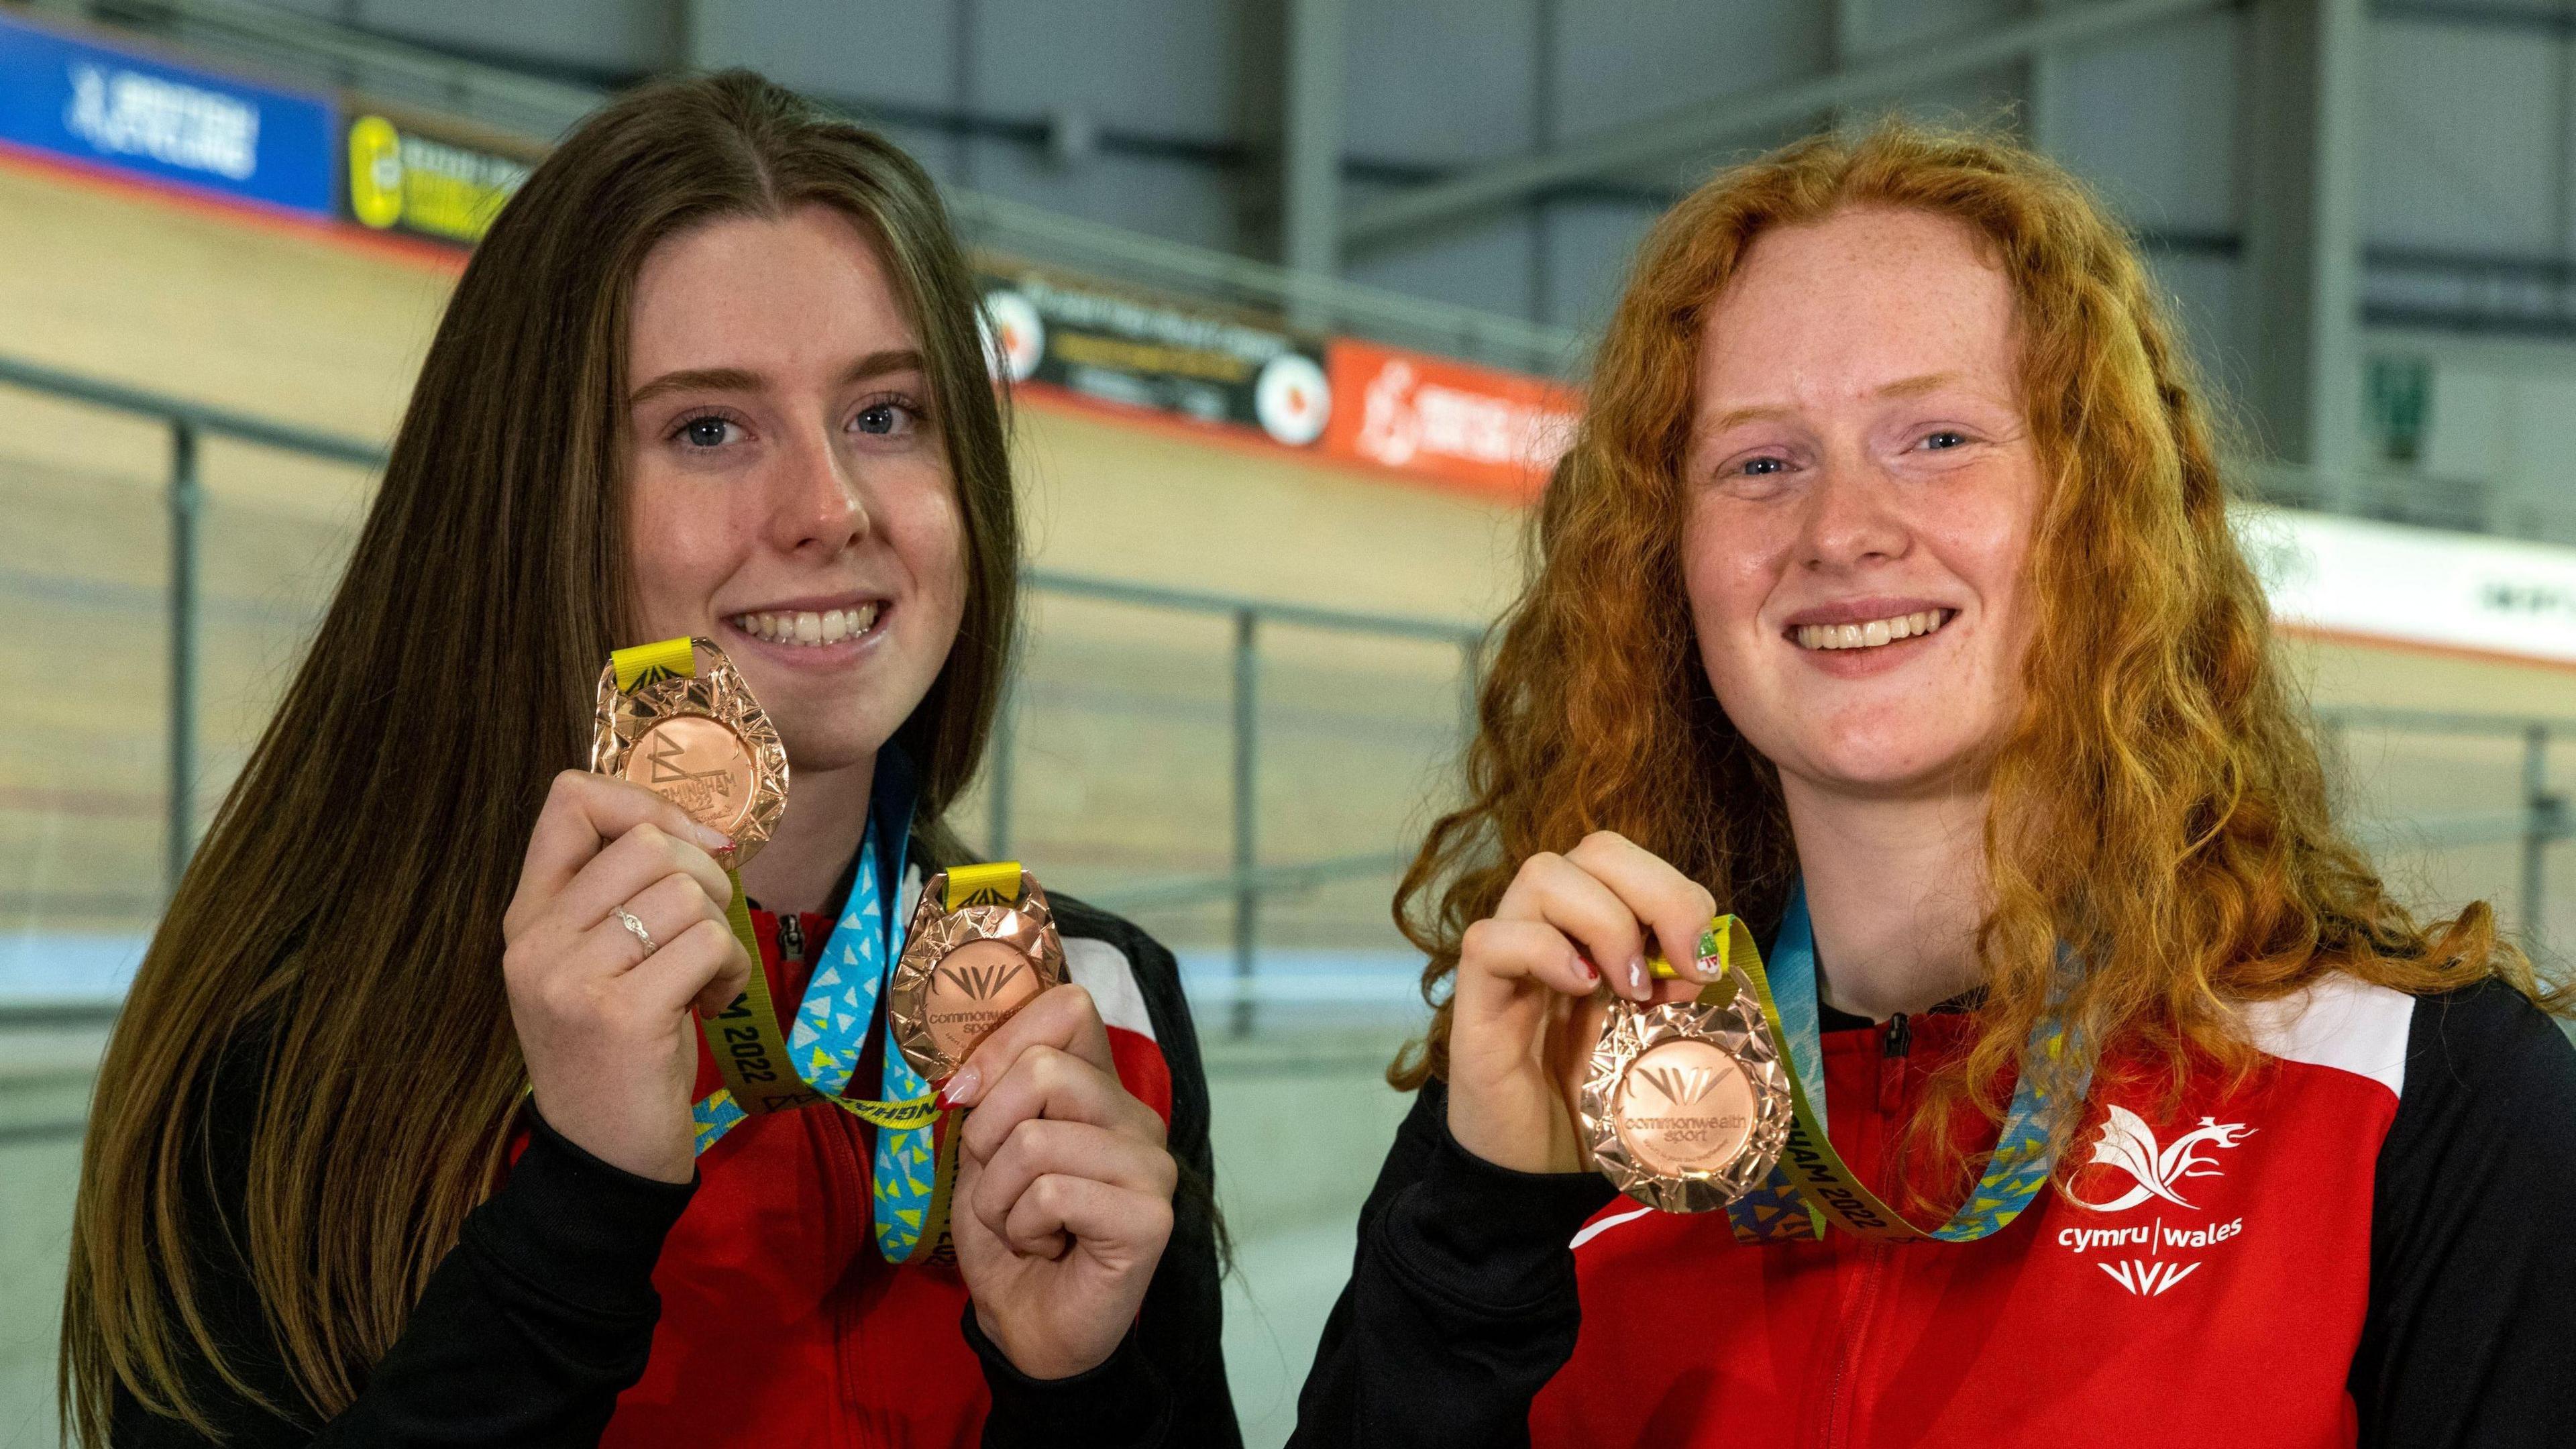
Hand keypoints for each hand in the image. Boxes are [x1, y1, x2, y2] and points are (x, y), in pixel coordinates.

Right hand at [501, 770, 750, 1183]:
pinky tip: (711, 1006)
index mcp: (527, 917)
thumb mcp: (597, 965)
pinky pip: (709, 943)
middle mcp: (537, 940)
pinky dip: (731, 971)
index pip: (570, 800)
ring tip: (705, 981)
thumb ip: (620, 897)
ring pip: (686, 892)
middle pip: (647, 841)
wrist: (602, 1160)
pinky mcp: (622, 1014)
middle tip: (705, 935)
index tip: (691, 847)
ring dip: (722, 934)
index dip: (646, 804)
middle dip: (704, 878)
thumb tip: (700, 834)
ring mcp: (573, 978)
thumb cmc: (618, 1055)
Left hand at [945, 983, 1176, 1380]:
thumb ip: (989, 1096)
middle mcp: (1135, 1118)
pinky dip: (1024, 1228)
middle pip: (1044, 1070)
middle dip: (987, 1132)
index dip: (1002, 1038)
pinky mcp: (1150, 1218)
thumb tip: (965, 1076)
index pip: (1068, 1008)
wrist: (1027, 1326)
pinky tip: (1047, 1247)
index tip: (964, 1093)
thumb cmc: (1008, 1235)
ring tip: (1023, 1225)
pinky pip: (1052, 1195)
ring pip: (1036, 1140)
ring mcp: (1150, 1167)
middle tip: (998, 1183)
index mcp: (1099, 1089)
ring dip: (999, 1196)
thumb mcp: (983, 1152)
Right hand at [1446, 830, 1720, 1173]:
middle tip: (1684, 965)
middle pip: (1593, 849)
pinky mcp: (1474, 1003)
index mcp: (1593, 932)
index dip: (1675, 890)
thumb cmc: (1595, 1106)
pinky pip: (1491, 940)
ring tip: (1630, 988)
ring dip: (1606, 922)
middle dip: (1656, 892)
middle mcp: (1549, 930)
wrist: (1538, 1175)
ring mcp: (1508, 961)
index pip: (1626, 859)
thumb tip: (1705, 959)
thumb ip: (1675, 993)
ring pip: (1542, 876)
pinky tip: (1581, 991)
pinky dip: (1544, 951)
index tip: (1705, 962)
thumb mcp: (1654, 1039)